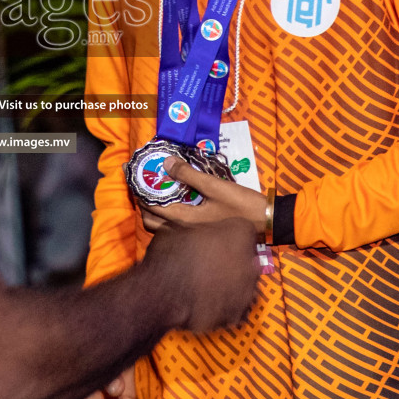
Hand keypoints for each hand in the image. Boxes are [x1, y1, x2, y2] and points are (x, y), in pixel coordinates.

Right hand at [139, 219, 259, 332]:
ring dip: (228, 284)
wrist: (160, 293)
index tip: (213, 241)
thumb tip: (194, 234)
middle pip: (246, 258)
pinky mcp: (237, 314)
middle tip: (207, 264)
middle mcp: (251, 261)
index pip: (242, 230)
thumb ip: (197, 231)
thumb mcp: (178, 228)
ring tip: (203, 286)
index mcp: (240, 232)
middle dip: (231, 261)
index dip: (226, 236)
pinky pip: (232, 307)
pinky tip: (203, 304)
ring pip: (242, 284)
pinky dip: (222, 307)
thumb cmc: (169, 256)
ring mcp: (247, 291)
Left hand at [141, 154, 266, 235]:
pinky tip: (176, 202)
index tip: (131, 176)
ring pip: (162, 227)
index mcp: (183, 219)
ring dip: (155, 211)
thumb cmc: (241, 205)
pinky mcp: (200, 235)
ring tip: (157, 192)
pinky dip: (168, 216)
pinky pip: (175, 228)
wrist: (267, 223)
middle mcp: (183, 231)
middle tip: (143, 184)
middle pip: (151, 221)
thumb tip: (165, 163)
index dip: (138, 190)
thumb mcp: (215, 186)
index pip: (151, 207)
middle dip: (143, 203)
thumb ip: (189, 175)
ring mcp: (191, 236)